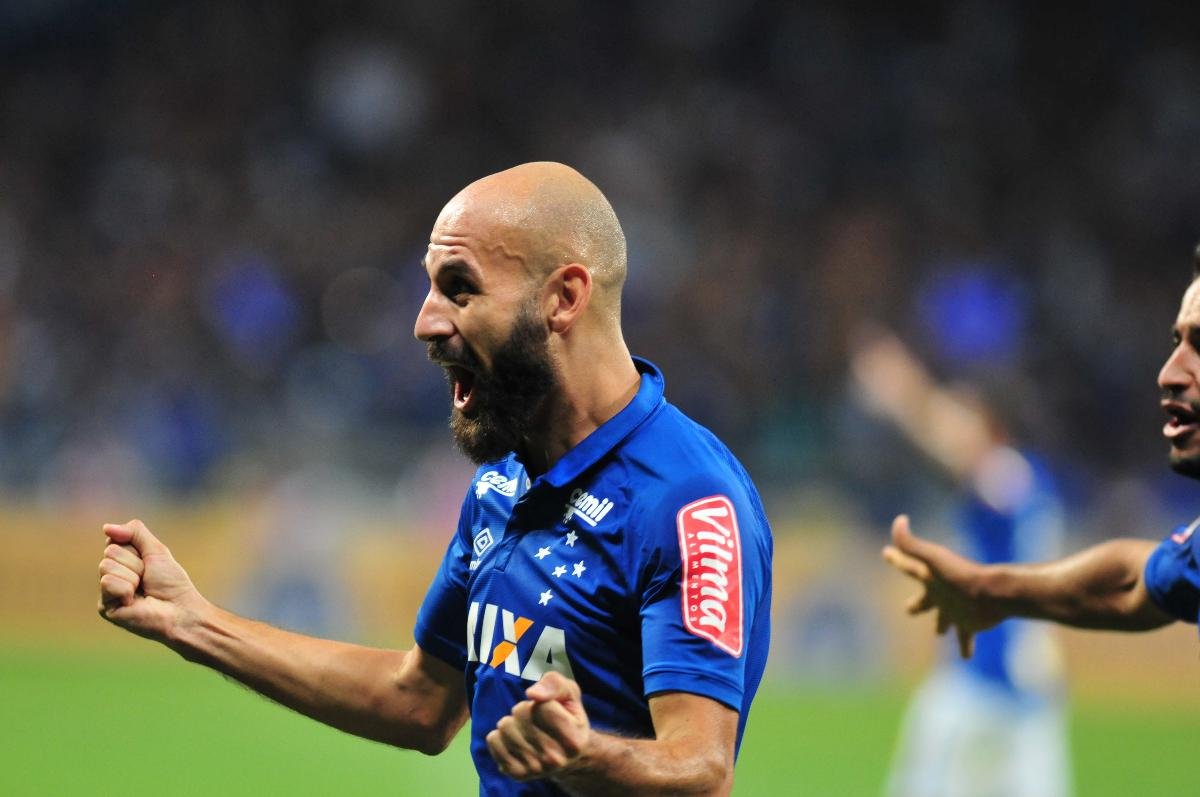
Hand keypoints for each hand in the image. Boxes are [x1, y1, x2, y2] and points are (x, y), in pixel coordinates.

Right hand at [97, 519, 205, 642]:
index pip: (115, 540)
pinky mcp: (104, 607)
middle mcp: (112, 575)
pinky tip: (134, 601)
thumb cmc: (171, 582)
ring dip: (132, 576)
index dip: (136, 549)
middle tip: (147, 579)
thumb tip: (106, 528)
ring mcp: (107, 591)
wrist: (179, 609)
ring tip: (142, 590)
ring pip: (107, 566)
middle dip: (135, 563)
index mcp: (123, 561)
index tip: (149, 562)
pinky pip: (108, 582)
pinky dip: (126, 589)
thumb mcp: (156, 550)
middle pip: (111, 552)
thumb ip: (135, 533)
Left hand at [486, 671, 591, 781]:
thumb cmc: (567, 718)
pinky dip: (500, 735)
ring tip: (526, 730)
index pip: (542, 705)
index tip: (550, 709)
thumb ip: (555, 685)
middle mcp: (555, 759)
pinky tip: (515, 741)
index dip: (542, 700)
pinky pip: (493, 740)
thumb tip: (532, 693)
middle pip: (520, 713)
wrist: (566, 757)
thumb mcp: (570, 694)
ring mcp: (534, 769)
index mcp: (573, 741)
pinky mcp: (516, 774)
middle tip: (536, 720)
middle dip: (525, 709)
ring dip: (513, 722)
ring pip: (505, 726)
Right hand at [882, 515, 1003, 657]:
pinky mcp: (968, 625)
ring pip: (945, 620)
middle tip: (909, 609)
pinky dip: (965, 647)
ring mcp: (954, 610)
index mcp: (929, 578)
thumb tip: (899, 520)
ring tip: (940, 633)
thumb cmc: (959, 576)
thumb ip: (910, 544)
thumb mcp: (931, 558)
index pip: (908, 566)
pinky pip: (965, 638)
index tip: (887, 552)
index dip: (896, 559)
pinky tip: (967, 657)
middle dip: (918, 604)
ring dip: (942, 625)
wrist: (991, 594)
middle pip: (925, 599)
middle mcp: (941, 594)